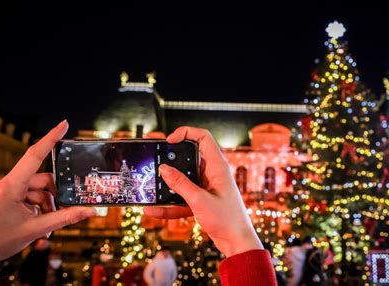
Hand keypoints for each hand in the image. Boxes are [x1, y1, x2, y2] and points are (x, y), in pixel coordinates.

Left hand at [0, 120, 96, 281]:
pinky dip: (36, 210)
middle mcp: (7, 183)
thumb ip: (66, 218)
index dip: (51, 138)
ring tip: (44, 230)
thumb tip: (89, 211)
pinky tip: (36, 226)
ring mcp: (5, 189)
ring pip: (37, 192)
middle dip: (53, 200)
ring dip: (45, 209)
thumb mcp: (36, 230)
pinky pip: (28, 197)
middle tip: (57, 218)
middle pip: (43, 182)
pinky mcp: (4, 196)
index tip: (64, 124)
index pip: (35, 155)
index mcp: (11, 185)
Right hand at [144, 126, 261, 256]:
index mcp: (217, 166)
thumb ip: (180, 184)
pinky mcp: (201, 199)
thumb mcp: (200, 200)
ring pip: (183, 178)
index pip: (203, 137)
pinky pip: (182, 196)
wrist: (237, 242)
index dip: (186, 133)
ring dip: (168, 184)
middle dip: (171, 160)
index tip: (169, 140)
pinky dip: (169, 203)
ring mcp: (206, 186)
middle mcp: (212, 173)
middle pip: (189, 157)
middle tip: (156, 163)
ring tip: (151, 187)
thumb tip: (164, 169)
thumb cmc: (227, 219)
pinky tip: (154, 210)